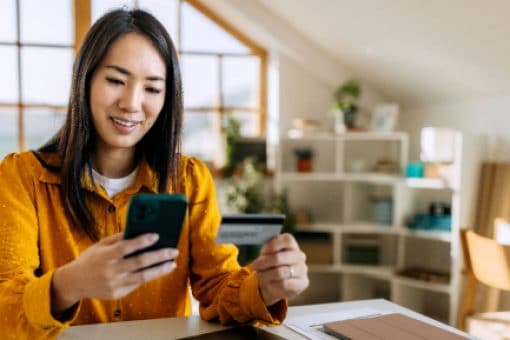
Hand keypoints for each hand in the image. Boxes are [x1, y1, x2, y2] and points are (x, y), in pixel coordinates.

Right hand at [51, 233, 177, 313]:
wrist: (74, 282)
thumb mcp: (101, 245)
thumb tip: (141, 230)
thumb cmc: (91, 259)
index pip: (126, 247)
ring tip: (172, 263)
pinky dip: (149, 276)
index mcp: (105, 256)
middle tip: (174, 251)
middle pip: (139, 262)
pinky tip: (159, 270)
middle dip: (159, 256)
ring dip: (160, 269)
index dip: (142, 241)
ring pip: (143, 277)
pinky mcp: (117, 294)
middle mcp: (110, 271)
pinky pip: (136, 284)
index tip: (157, 235)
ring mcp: (114, 284)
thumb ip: (119, 239)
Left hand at [251, 233, 308, 305]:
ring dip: (266, 275)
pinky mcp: (303, 282)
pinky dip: (273, 284)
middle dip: (264, 263)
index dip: (272, 246)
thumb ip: (267, 249)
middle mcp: (300, 255)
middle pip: (279, 258)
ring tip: (259, 275)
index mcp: (292, 245)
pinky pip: (284, 284)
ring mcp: (303, 269)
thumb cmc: (271, 264)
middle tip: (255, 266)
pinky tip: (269, 282)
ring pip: (280, 272)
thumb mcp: (267, 253)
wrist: (276, 282)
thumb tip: (264, 252)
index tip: (263, 253)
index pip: (286, 240)